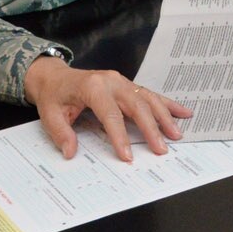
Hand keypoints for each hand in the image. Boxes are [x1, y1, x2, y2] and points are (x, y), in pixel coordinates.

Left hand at [24, 55, 192, 161]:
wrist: (55, 76)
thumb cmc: (54, 95)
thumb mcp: (49, 114)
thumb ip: (61, 133)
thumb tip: (71, 152)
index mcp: (92, 87)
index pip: (110, 114)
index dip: (119, 136)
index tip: (128, 156)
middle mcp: (111, 81)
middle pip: (136, 105)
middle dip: (150, 128)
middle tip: (161, 148)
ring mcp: (122, 81)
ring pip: (148, 98)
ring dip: (164, 116)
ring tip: (176, 134)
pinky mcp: (128, 84)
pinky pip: (150, 94)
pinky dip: (167, 104)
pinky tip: (183, 112)